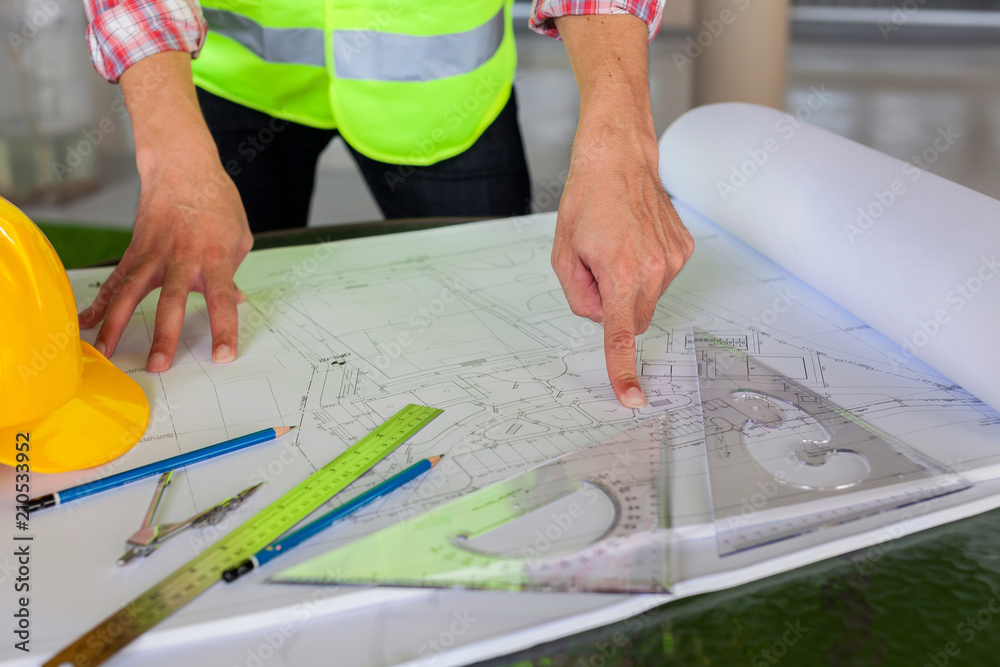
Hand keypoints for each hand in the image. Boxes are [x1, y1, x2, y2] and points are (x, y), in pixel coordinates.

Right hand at [79, 160, 251, 371]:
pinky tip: (86, 324)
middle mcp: (182, 260)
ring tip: (107, 353)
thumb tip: (236, 301)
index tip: (223, 356)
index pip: (223, 301)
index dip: (224, 330)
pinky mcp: (135, 251)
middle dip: (165, 336)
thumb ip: (234, 273)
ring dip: (117, 325)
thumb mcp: (239, 237)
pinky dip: (98, 303)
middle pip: (172, 303)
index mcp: (214, 259)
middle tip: (159, 365)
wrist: (183, 167)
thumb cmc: (217, 202)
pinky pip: (114, 281)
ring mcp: (154, 256)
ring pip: (131, 294)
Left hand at [553, 15, 694, 407]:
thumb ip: (578, 296)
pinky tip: (634, 238)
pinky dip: (645, 269)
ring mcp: (674, 260)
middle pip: (632, 320)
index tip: (631, 397)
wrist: (620, 156)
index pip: (620, 335)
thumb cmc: (587, 199)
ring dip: (629, 286)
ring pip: (647, 300)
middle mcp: (654, 271)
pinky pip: (661, 279)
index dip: (622, 369)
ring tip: (616, 245)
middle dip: (613, 308)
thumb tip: (599, 316)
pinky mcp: (685, 250)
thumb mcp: (563, 253)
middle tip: (596, 269)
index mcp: (620, 274)